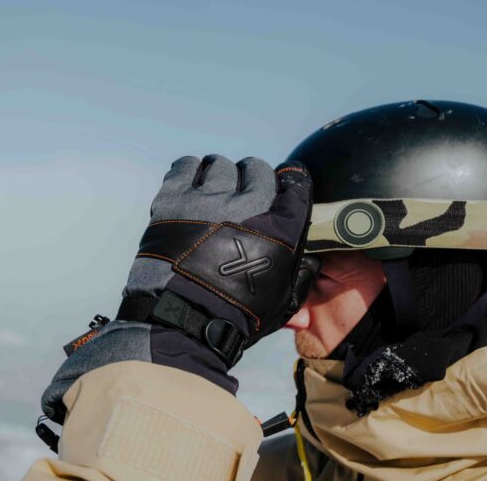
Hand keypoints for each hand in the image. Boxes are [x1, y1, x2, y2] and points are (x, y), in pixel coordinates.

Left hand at [117, 154, 314, 366]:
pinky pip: (186, 166)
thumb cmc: (236, 316)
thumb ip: (301, 276)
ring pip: (221, 165)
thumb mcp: (282, 301)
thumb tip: (311, 262)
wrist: (183, 321)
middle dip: (254, 178)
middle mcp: (249, 206)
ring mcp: (209, 199)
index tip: (284, 185)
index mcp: (281, 228)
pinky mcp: (175, 199)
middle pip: (258, 169)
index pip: (296, 184)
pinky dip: (190, 172)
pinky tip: (191, 186)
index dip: (290, 182)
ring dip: (220, 176)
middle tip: (243, 194)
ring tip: (214, 192)